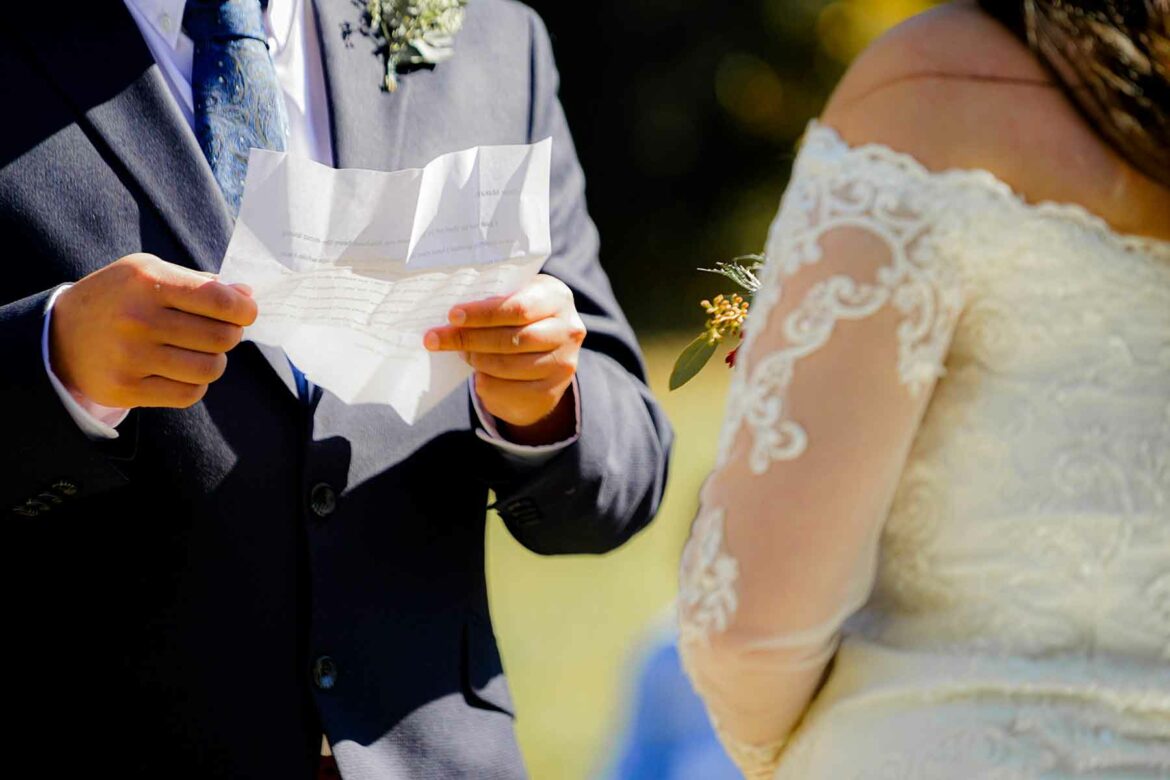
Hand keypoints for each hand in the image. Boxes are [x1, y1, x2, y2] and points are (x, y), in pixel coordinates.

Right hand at [50, 253, 257, 408]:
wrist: (59, 336)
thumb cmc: (119, 298)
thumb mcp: (149, 272)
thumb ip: (199, 282)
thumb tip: (246, 296)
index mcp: (147, 281)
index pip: (218, 300)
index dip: (244, 310)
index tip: (246, 312)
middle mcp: (137, 319)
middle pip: (221, 337)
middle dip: (230, 334)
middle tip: (220, 331)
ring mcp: (130, 357)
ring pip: (210, 368)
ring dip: (214, 361)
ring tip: (199, 351)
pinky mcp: (126, 389)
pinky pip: (189, 393)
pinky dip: (195, 384)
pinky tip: (181, 370)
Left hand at [423, 274, 585, 443]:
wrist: (547, 356)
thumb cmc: (522, 320)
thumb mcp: (516, 300)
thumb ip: (495, 301)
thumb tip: (452, 316)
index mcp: (557, 297)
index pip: (518, 308)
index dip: (482, 313)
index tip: (452, 316)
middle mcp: (568, 330)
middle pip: (511, 339)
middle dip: (469, 339)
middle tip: (438, 338)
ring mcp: (563, 364)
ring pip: (507, 365)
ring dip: (476, 360)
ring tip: (462, 353)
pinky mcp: (552, 392)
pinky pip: (509, 390)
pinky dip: (486, 382)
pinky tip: (478, 374)